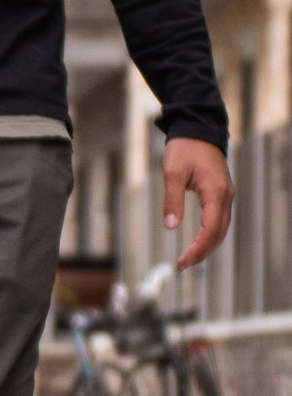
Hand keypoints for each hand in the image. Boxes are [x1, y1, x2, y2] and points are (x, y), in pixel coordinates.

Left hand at [162, 137, 233, 269]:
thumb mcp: (172, 174)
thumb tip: (171, 227)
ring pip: (221, 228)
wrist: (198, 130)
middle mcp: (225, 196)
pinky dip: (210, 234)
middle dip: (202, 252)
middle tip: (182, 265)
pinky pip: (219, 220)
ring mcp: (225, 195)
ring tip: (189, 259)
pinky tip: (197, 243)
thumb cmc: (184, 149)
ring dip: (207, 245)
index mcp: (216, 192)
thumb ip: (172, 200)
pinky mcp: (221, 193)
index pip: (210, 229)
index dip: (197, 248)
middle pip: (219, 233)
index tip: (182, 262)